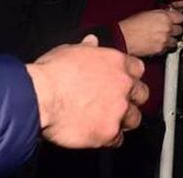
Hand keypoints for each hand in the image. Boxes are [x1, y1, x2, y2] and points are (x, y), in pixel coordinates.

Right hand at [28, 35, 148, 147]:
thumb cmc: (52, 73)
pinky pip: (118, 140)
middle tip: (119, 103)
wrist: (40, 97)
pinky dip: (110, 139)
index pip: (138, 69)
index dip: (129, 77)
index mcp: (116, 63)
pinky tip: (99, 135)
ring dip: (124, 120)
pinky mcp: (109, 132)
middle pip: (141, 95)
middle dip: (132, 99)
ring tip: (109, 121)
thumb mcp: (70, 50)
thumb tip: (92, 42)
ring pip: (134, 118)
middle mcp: (123, 85)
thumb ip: (88, 48)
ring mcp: (118, 110)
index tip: (123, 82)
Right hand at [117, 8, 182, 56]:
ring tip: (161, 37)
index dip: (177, 19)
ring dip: (170, 39)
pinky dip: (164, 47)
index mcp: (164, 17)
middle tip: (166, 29)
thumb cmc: (131, 25)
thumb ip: (161, 14)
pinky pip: (167, 49)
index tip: (175, 20)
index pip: (181, 17)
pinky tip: (156, 43)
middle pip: (180, 30)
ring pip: (175, 41)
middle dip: (174, 30)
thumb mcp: (148, 13)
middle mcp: (167, 28)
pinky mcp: (160, 50)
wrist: (123, 38)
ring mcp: (164, 40)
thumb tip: (168, 14)